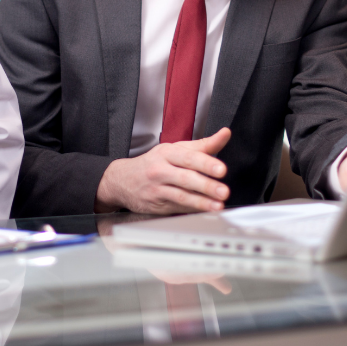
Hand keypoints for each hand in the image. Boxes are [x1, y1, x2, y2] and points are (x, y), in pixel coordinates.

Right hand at [95, 128, 231, 214]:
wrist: (122, 180)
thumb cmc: (153, 163)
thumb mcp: (174, 149)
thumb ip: (202, 145)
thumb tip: (224, 134)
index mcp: (167, 153)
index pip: (189, 157)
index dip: (206, 163)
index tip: (221, 170)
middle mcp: (161, 170)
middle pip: (186, 178)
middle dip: (206, 185)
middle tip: (223, 191)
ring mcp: (157, 189)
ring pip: (181, 196)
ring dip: (201, 202)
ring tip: (218, 206)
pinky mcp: (157, 205)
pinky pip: (177, 207)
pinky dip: (193, 210)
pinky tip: (205, 211)